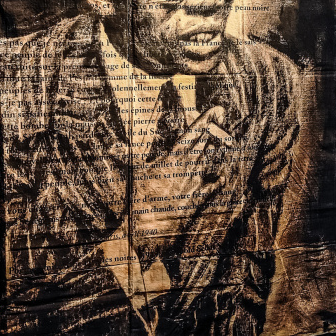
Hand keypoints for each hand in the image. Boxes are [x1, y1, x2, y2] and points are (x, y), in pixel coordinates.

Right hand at [132, 106, 240, 256]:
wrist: (148, 226)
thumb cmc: (139, 198)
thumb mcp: (134, 173)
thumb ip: (128, 157)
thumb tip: (112, 148)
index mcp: (172, 158)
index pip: (191, 134)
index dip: (204, 120)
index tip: (215, 110)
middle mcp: (186, 167)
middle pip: (203, 142)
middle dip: (213, 127)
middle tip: (222, 114)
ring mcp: (194, 182)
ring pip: (207, 159)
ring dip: (214, 146)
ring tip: (223, 135)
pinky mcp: (197, 198)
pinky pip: (211, 187)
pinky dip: (217, 180)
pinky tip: (221, 175)